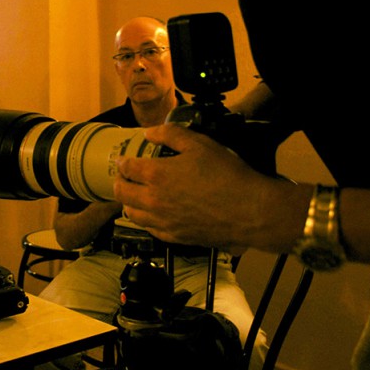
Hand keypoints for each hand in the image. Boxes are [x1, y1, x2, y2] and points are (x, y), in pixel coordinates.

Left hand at [114, 123, 278, 249]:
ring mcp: (163, 222)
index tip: (124, 160)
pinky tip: (152, 215)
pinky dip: (145, 221)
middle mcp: (154, 200)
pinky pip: (150, 230)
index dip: (122, 162)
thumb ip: (170, 134)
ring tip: (133, 196)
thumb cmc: (227, 176)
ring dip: (128, 203)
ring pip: (132, 214)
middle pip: (122, 193)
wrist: (249, 211)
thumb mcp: (200, 144)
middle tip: (123, 177)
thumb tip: (150, 132)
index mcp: (156, 175)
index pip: (126, 168)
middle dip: (119, 182)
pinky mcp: (175, 237)